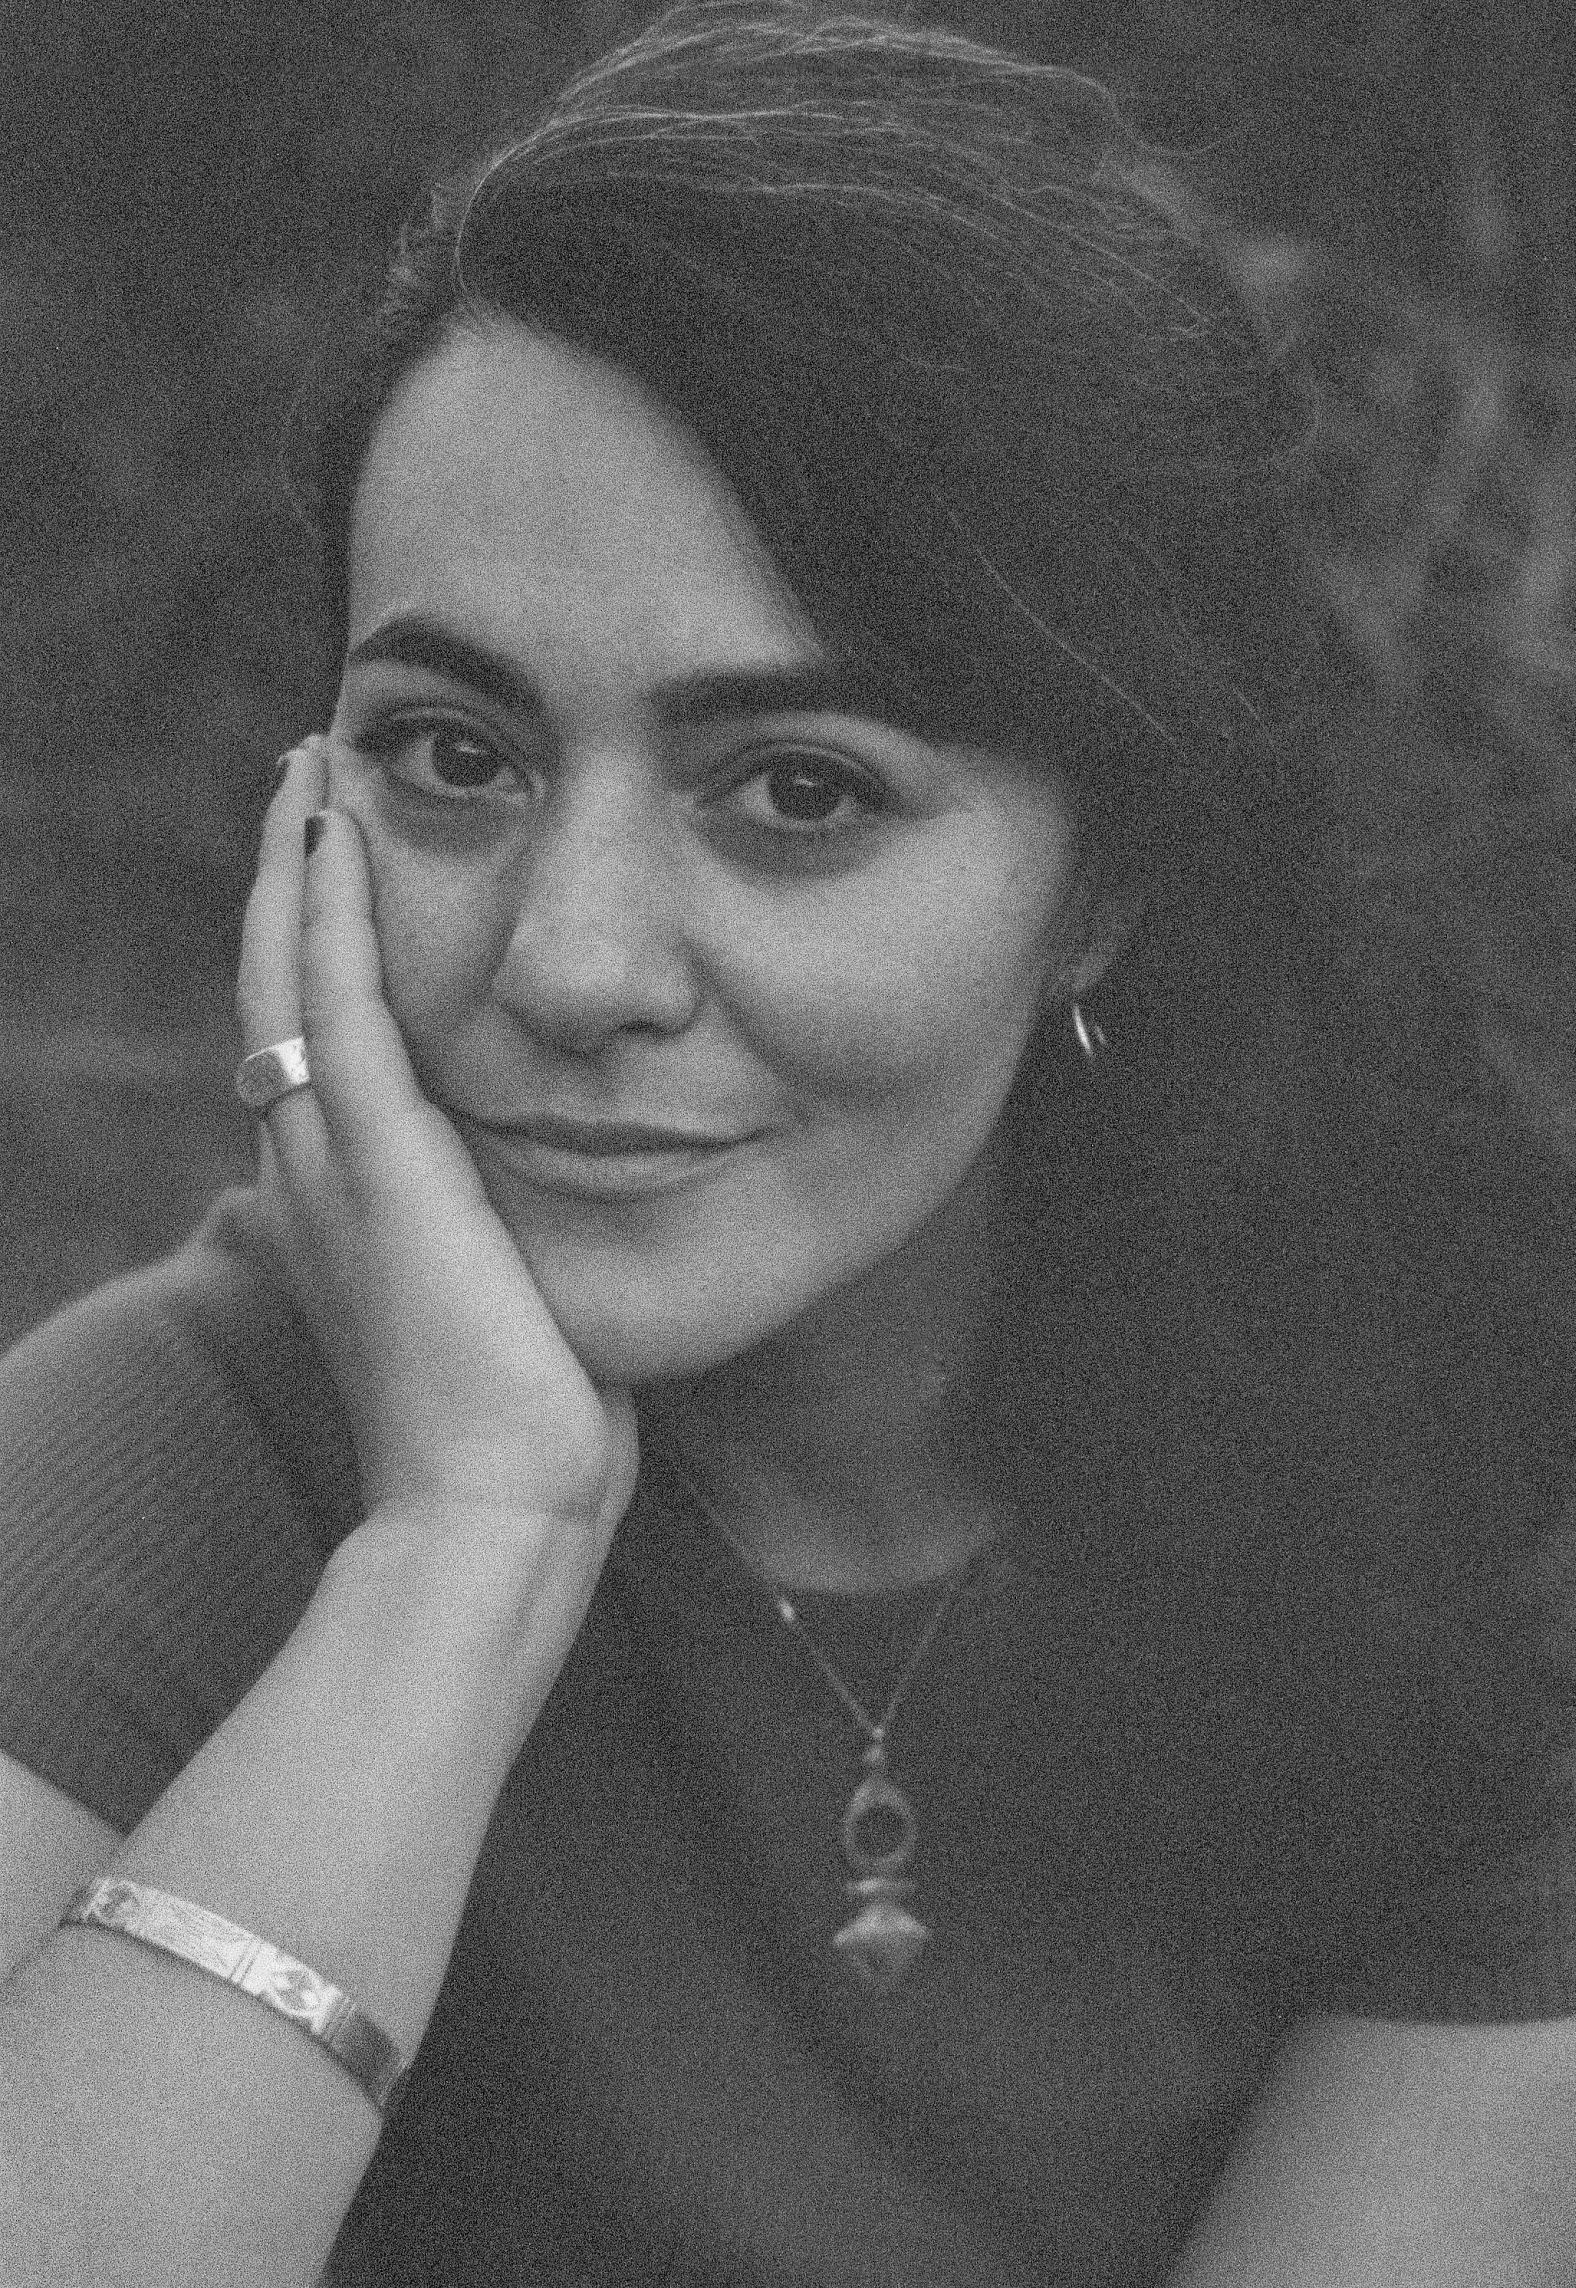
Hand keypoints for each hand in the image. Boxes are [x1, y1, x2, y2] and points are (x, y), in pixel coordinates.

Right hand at [236, 740, 637, 1586]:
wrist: (491, 1515)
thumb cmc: (523, 1434)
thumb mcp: (514, 1307)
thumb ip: (520, 1240)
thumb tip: (585, 1208)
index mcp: (348, 1201)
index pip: (317, 1040)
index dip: (317, 949)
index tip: (345, 870)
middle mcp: (316, 1168)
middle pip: (276, 985)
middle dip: (291, 881)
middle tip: (307, 784)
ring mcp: (333, 1160)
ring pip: (287, 970)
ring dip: (298, 865)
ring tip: (310, 772)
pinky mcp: (377, 1158)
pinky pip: (333, 997)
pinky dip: (325, 906)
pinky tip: (336, 827)